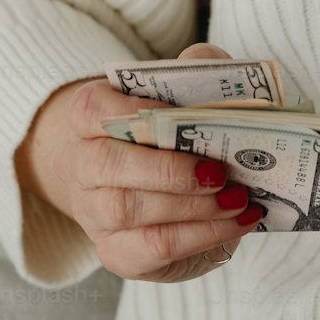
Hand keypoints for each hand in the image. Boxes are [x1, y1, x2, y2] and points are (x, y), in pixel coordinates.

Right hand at [16, 42, 261, 282]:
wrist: (149, 187)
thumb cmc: (170, 133)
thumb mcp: (184, 92)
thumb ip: (197, 69)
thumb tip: (209, 66)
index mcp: (89, 118)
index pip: (93, 109)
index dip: (133, 110)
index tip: (178, 114)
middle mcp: (81, 167)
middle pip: (106, 166)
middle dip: (167, 170)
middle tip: (218, 171)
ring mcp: (94, 215)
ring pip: (128, 211)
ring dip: (192, 207)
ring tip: (239, 198)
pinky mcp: (119, 254)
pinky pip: (152, 249)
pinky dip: (201, 236)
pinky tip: (238, 222)